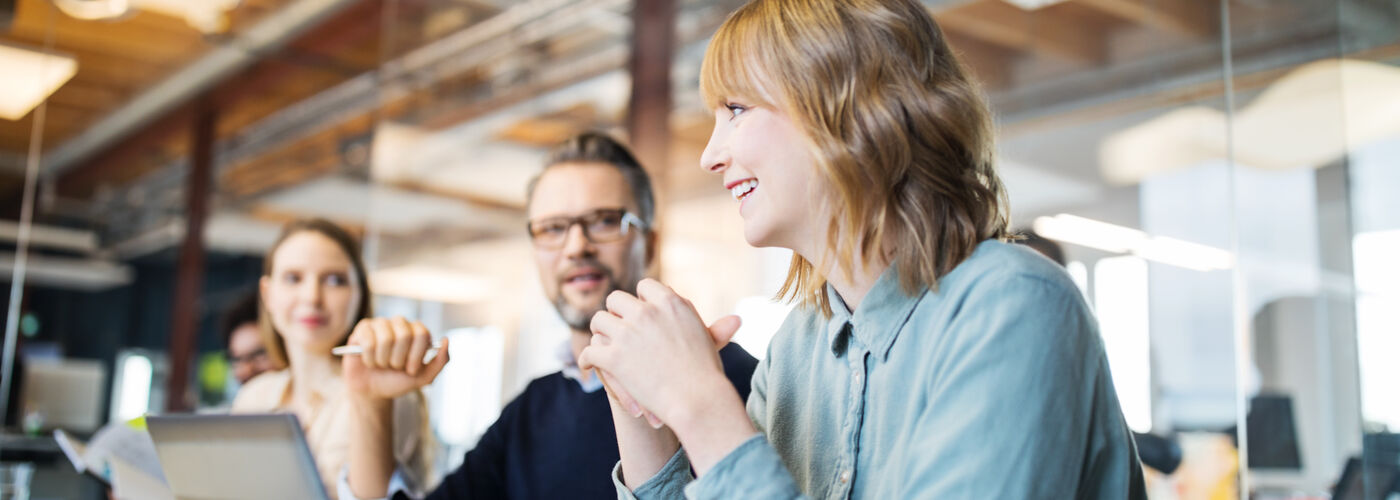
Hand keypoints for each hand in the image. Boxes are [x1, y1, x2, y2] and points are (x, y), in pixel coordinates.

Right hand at [342, 317, 450, 400]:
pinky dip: (369, 358)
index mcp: (417, 332)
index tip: (410, 370)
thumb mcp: (423, 377)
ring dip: (383, 360)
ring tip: (381, 364)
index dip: (416, 355)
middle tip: (394, 367)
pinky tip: (369, 361)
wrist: (372, 392)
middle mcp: (400, 323)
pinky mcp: (363, 329)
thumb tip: (446, 339)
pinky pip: (367, 341)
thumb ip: (440, 361)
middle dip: (399, 359)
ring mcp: (381, 324)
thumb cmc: (398, 381)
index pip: (421, 334)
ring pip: (386, 338)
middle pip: (404, 335)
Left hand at [579, 279, 741, 427]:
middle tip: (615, 327)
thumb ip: (716, 329)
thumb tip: (737, 319)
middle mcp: (646, 311)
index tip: (638, 311)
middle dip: (615, 312)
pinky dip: (586, 359)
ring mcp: (627, 333)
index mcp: (670, 302)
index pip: (645, 286)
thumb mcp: (710, 344)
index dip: (640, 299)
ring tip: (600, 343)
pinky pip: (590, 350)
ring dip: (598, 332)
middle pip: (616, 299)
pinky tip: (588, 365)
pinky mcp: (613, 356)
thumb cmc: (708, 375)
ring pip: (599, 320)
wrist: (697, 400)